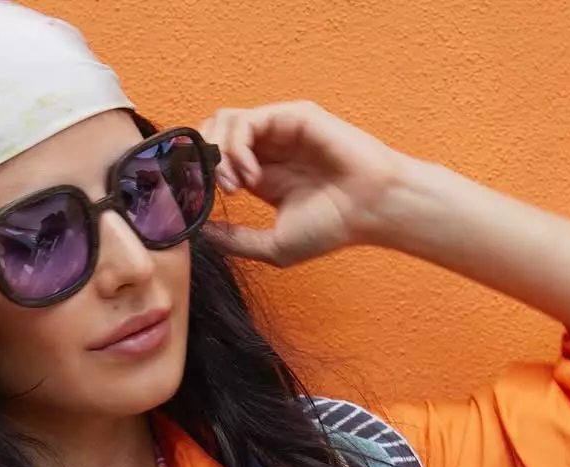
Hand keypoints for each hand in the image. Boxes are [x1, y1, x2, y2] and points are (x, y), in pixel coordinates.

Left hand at [199, 102, 412, 266]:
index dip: (198, 177)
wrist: (371, 210)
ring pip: (223, 121)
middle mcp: (266, 149)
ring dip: (219, 155)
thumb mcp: (273, 246)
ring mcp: (278, 129)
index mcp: (260, 174)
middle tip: (218, 192)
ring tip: (235, 186)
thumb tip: (200, 235)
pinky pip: (247, 120)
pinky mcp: (291, 116)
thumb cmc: (333, 227)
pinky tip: (251, 176)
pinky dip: (237, 149)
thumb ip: (235, 240)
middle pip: (211, 134)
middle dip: (203, 162)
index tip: (200, 203)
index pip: (212, 160)